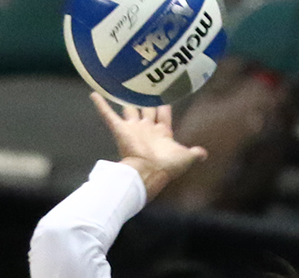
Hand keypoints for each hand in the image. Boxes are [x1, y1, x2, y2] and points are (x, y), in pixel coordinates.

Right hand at [90, 93, 206, 199]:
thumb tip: (204, 154)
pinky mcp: (120, 130)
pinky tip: (94, 93)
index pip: (163, 114)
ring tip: (122, 87)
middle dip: (146, 98)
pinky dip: (100, 104)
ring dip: (125, 100)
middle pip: (146, 109)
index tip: (166, 91)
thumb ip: (194, 153)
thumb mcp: (185, 158)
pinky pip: (108, 115)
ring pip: (128, 109)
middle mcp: (146, 129)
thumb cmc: (167, 168)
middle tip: (145, 83)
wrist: (148, 173)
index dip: (165, 104)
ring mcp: (133, 129)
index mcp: (162, 133)